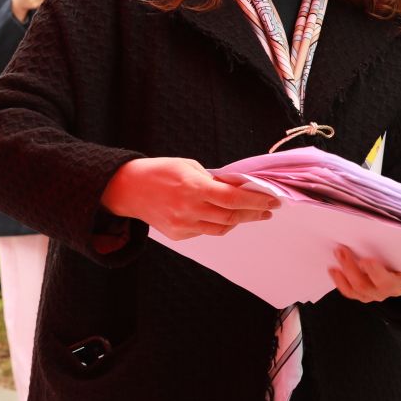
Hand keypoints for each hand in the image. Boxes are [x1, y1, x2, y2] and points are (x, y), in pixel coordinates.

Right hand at [100, 157, 279, 240]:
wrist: (128, 189)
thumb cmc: (159, 172)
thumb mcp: (188, 166)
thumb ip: (213, 179)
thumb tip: (237, 187)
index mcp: (193, 188)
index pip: (234, 198)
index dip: (256, 200)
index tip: (272, 200)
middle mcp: (190, 210)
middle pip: (232, 216)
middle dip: (254, 212)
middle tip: (268, 209)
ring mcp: (184, 225)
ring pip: (222, 228)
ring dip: (239, 220)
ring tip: (251, 213)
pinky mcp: (179, 235)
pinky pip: (206, 231)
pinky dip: (218, 224)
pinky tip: (223, 215)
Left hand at [327, 246, 400, 302]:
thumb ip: (398, 239)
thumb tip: (382, 222)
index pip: (388, 281)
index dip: (375, 272)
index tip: (365, 260)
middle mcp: (391, 289)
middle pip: (367, 286)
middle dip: (351, 268)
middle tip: (341, 250)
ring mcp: (377, 293)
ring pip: (356, 290)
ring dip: (342, 275)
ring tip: (335, 259)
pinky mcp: (366, 293)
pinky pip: (351, 292)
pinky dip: (340, 281)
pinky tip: (333, 270)